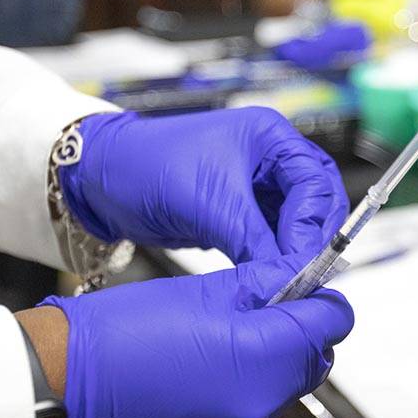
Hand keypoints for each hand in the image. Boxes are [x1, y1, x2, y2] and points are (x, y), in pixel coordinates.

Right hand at [39, 255, 353, 417]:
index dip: (321, 300)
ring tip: (218, 336)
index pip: (330, 326)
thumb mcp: (199, 291)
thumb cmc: (115, 335)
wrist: (54, 389)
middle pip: (310, 365)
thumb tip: (302, 276)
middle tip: (261, 304)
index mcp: (260, 363)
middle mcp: (255, 412)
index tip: (305, 284)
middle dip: (296, 333)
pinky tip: (196, 372)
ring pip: (276, 393)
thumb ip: (263, 283)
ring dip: (264, 364)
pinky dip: (233, 394)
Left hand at [60, 108, 347, 261]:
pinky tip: (270, 277)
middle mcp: (270, 158)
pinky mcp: (241, 213)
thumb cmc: (147, 166)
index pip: (315, 181)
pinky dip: (275, 257)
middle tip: (305, 274)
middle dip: (312, 238)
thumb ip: (254, 240)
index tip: (302, 261)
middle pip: (316, 201)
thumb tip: (288, 275)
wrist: (102, 180)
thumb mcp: (209, 203)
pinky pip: (272, 238)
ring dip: (294, 251)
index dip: (312, 224)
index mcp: (270, 136)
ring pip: (296, 223)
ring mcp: (257, 186)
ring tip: (288, 280)